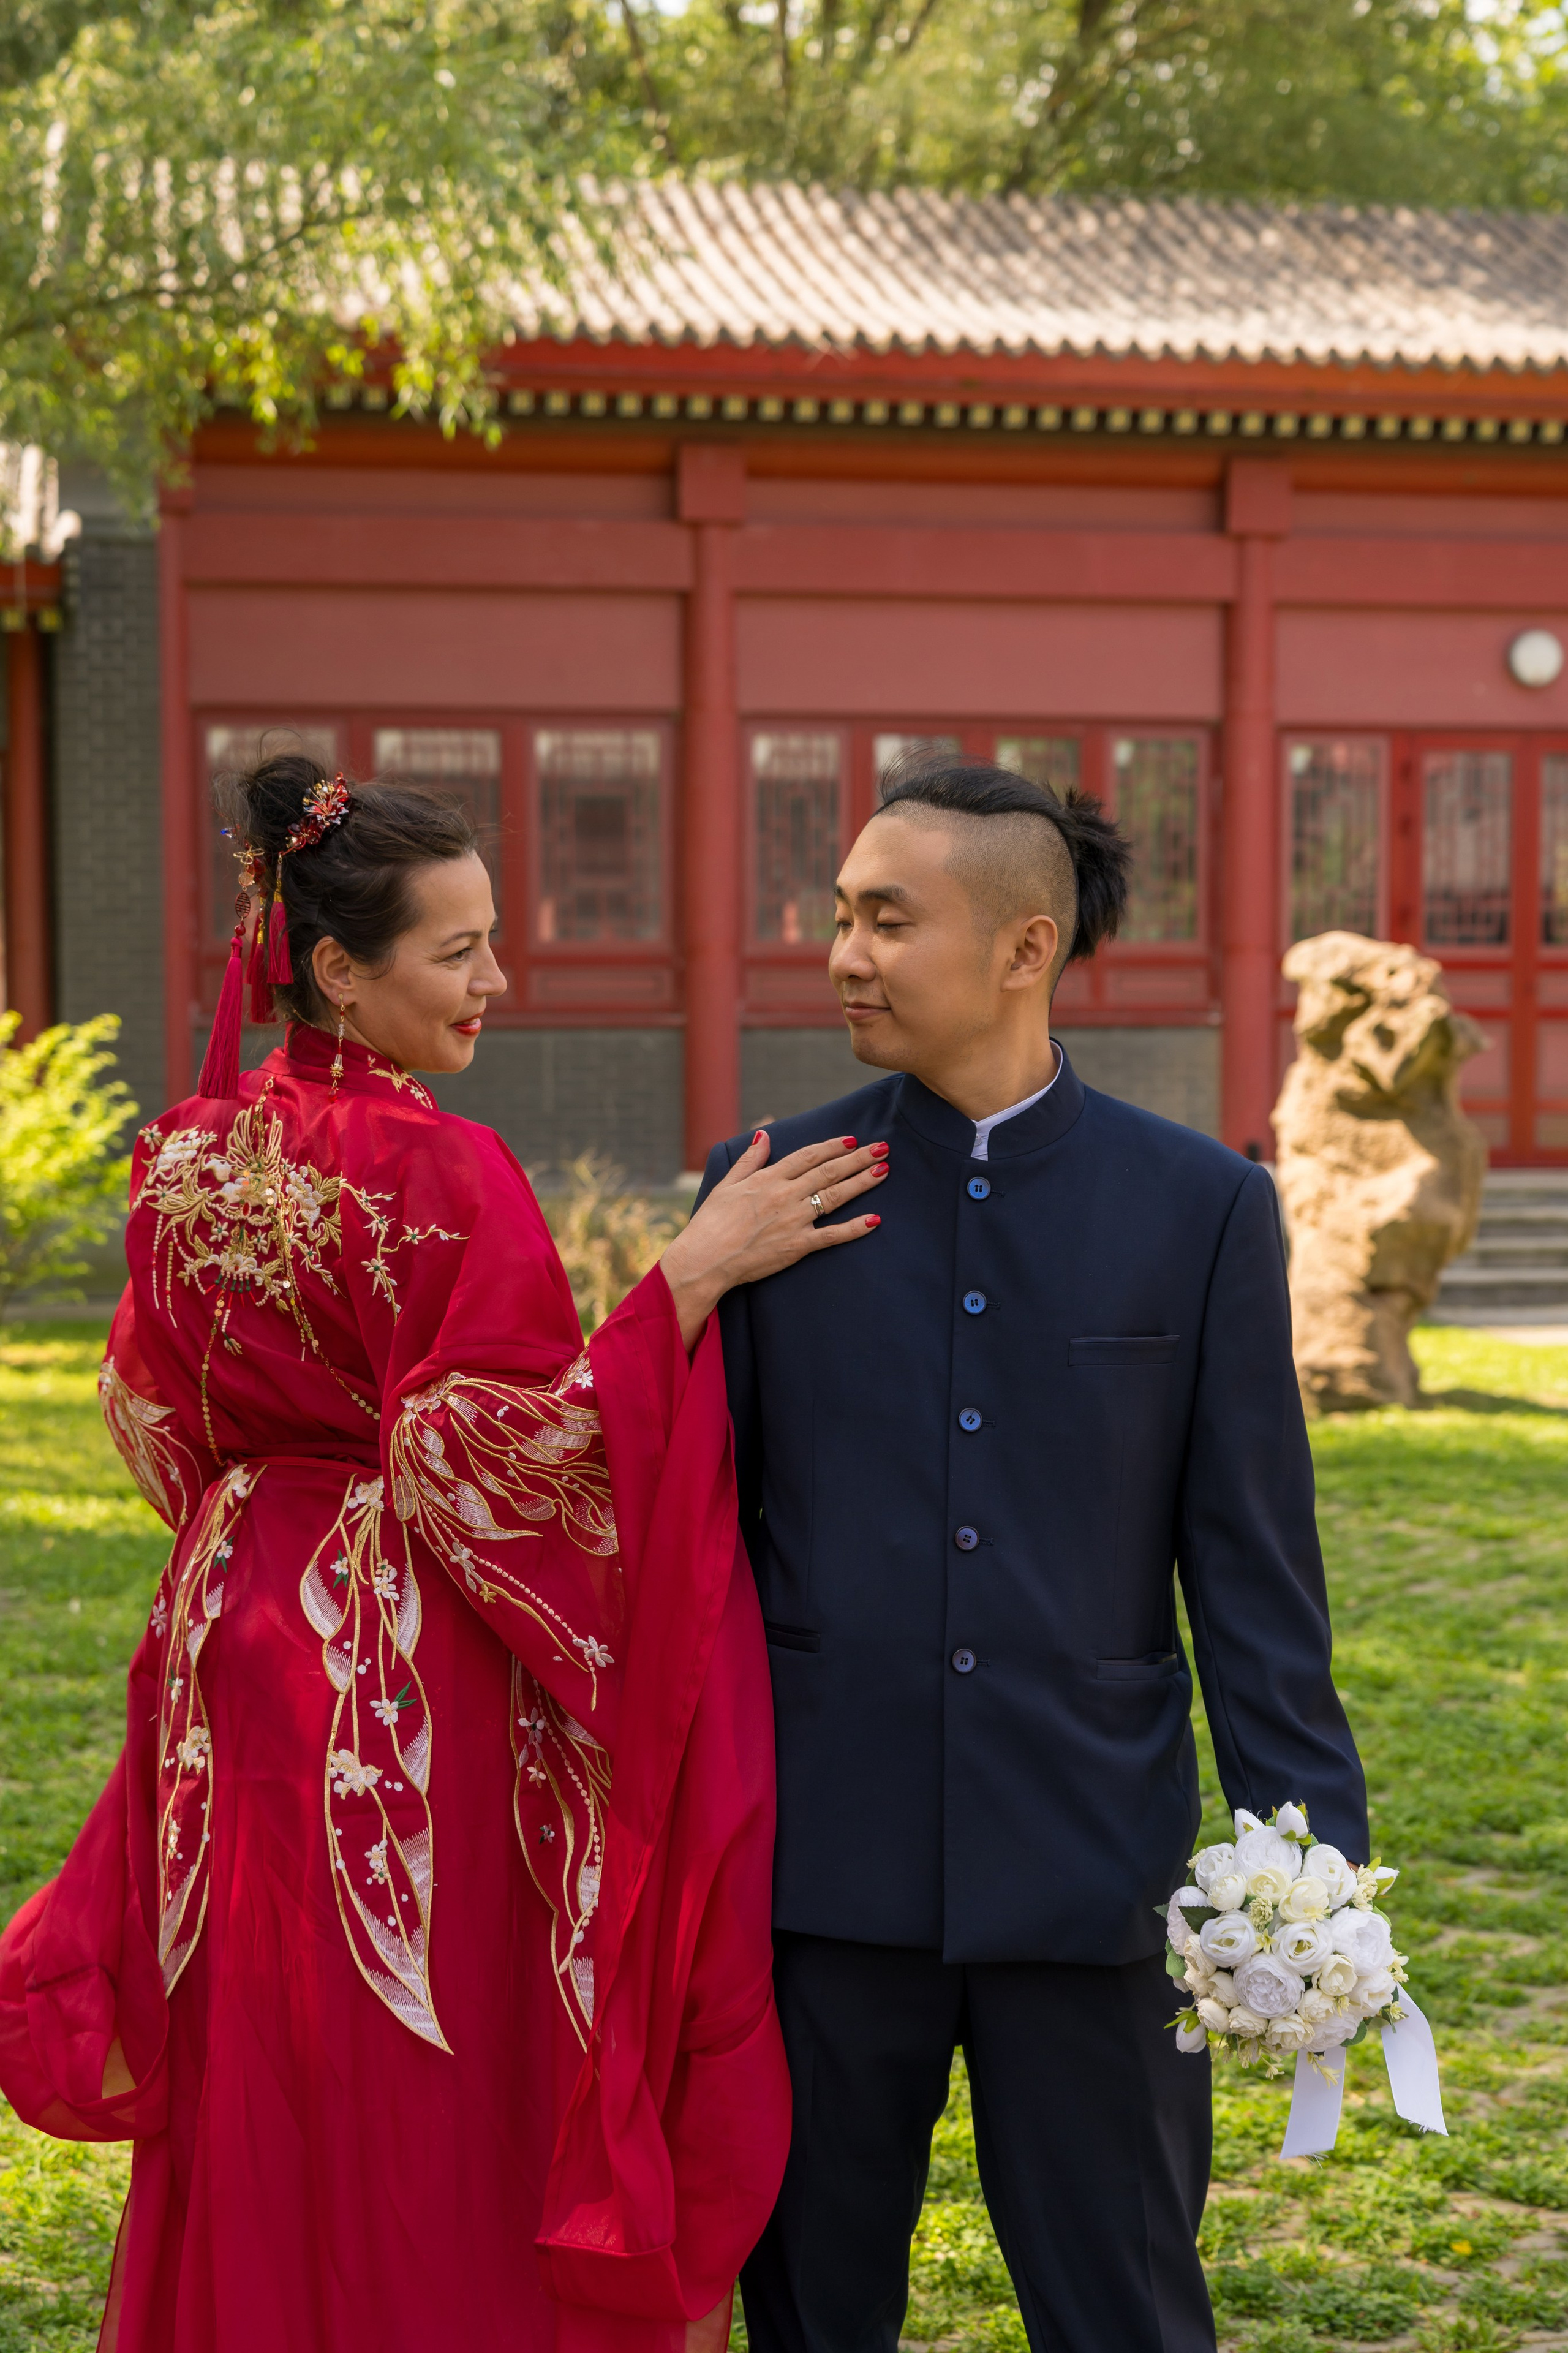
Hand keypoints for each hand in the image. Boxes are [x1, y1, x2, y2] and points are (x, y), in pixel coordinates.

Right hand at [660, 1130, 886, 1347]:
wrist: (706, 1258)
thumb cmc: (711, 1222)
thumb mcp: (727, 1184)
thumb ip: (750, 1159)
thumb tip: (764, 1134)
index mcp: (768, 1178)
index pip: (808, 1156)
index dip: (832, 1146)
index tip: (852, 1140)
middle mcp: (785, 1195)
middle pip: (829, 1171)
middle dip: (858, 1158)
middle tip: (882, 1148)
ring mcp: (794, 1220)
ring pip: (835, 1196)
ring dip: (862, 1182)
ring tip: (883, 1171)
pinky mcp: (797, 1246)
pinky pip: (832, 1235)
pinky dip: (855, 1228)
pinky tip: (874, 1220)